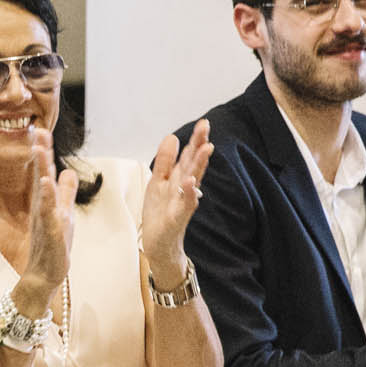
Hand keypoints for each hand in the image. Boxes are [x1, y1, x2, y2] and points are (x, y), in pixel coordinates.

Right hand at [12, 127, 78, 317]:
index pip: (44, 170)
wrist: (44, 275)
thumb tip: (69, 172)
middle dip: (40, 151)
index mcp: (46, 201)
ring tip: (39, 148)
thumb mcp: (63, 214)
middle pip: (41, 173)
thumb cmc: (53, 246)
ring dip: (41, 168)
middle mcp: (43, 206)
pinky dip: (47, 196)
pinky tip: (46, 182)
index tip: (40, 129)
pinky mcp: (50, 231)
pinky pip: (47, 211)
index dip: (43, 150)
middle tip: (37, 129)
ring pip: (42, 188)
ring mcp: (45, 218)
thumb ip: (66, 193)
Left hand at [142, 120, 212, 283]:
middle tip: (206, 127)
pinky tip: (190, 181)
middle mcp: (184, 188)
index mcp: (179, 178)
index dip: (196, 140)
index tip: (204, 123)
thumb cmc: (161, 213)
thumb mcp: (158, 182)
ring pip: (193, 180)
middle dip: (200, 145)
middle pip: (194, 163)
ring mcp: (183, 202)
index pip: (190, 156)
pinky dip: (188, 192)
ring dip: (199, 165)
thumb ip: (165, 161)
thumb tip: (171, 136)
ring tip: (205, 149)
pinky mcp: (177, 217)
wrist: (159, 243)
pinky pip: (185, 203)